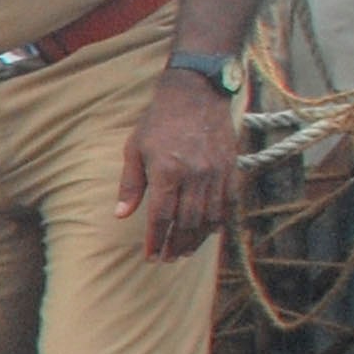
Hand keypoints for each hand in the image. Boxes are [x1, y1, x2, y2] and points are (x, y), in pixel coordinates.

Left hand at [119, 71, 240, 260]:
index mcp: (168, 171)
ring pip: (210, 216)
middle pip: (187, 222)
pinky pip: (229, 202)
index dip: (155, 240)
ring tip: (184, 251)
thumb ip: (130, 184)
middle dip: (176, 245)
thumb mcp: (135, 149)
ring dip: (197, 238)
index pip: (161, 217)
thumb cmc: (159, 121)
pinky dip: (220, 220)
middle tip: (167, 259)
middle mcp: (196, 175)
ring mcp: (217, 172)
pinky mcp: (232, 167)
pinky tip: (209, 231)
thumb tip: (121, 214)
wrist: (196, 94)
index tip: (150, 256)